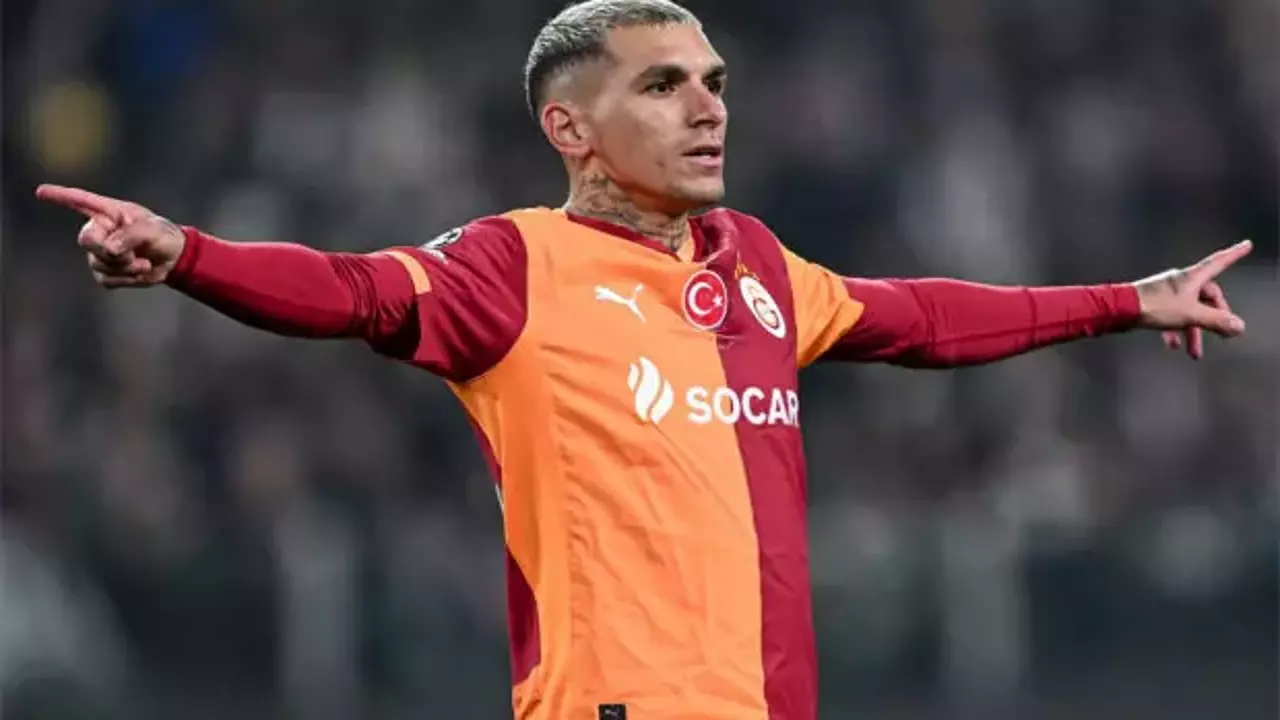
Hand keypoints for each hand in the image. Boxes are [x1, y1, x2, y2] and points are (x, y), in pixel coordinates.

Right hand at [36, 184, 185, 287]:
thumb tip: (109, 249)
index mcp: (109, 213)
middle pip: (87, 240)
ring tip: (144, 262)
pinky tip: (140, 270)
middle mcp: (100, 230)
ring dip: (125, 266)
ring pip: (99, 263)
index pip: (80, 201)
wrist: (175, 258)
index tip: (40, 191)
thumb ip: (130, 235)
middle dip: (109, 250)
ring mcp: (100, 252)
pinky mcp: (106, 272)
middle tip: (131, 254)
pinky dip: (126, 278)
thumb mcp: (152, 230)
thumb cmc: (163, 236)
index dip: (60, 196)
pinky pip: (106, 279)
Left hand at [1133, 240, 1250, 359]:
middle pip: (1207, 296)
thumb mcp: (1191, 315)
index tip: (1247, 245)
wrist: (1120, 309)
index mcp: (1193, 277)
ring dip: (1193, 332)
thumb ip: (1216, 321)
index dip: (1234, 254)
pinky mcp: (1154, 302)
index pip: (1220, 262)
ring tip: (1194, 353)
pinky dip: (1175, 330)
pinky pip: (1172, 316)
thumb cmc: (1156, 306)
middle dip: (1214, 318)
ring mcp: (1167, 292)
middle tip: (1222, 334)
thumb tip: (1238, 327)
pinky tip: (1173, 345)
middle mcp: (1181, 281)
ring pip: (1189, 310)